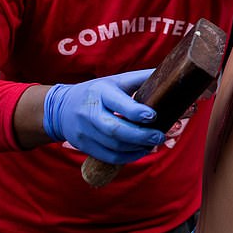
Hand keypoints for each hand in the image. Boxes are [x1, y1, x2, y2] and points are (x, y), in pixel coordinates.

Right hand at [43, 69, 165, 164]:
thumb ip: (140, 79)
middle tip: (159, 136)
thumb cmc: (98, 92)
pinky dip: (127, 157)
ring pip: (113, 145)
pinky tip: (140, 152)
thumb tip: (170, 74)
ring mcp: (84, 131)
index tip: (154, 116)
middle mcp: (89, 112)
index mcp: (100, 92)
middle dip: (141, 136)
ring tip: (153, 143)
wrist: (61, 108)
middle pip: (116, 130)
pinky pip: (108, 156)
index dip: (137, 112)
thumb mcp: (115, 81)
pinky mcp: (83, 145)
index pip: (119, 104)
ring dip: (137, 148)